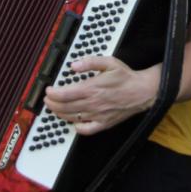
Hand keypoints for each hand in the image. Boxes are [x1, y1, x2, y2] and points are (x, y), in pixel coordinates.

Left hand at [43, 56, 157, 135]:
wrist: (142, 91)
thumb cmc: (126, 77)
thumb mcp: (109, 62)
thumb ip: (90, 62)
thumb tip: (74, 65)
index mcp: (92, 88)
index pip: (64, 94)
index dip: (52, 93)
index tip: (48, 90)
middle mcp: (93, 103)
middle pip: (64, 107)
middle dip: (52, 103)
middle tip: (48, 99)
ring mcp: (97, 115)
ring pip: (72, 118)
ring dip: (59, 114)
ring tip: (55, 108)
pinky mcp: (104, 123)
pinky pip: (86, 129)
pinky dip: (77, 127)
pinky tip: (74, 122)